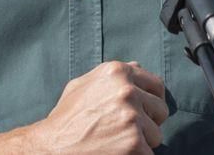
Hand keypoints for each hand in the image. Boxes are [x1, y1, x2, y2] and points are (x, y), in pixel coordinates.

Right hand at [28, 61, 167, 153]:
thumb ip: (111, 76)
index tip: (145, 111)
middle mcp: (127, 91)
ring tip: (116, 141)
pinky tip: (116, 152)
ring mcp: (132, 117)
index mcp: (116, 72)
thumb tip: (136, 66)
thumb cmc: (67, 118)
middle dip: (148, 122)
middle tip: (126, 130)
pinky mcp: (135, 143)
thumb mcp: (83, 85)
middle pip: (160, 109)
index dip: (151, 100)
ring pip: (156, 134)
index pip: (156, 85)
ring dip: (142, 142)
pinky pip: (149, 153)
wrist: (53, 146)